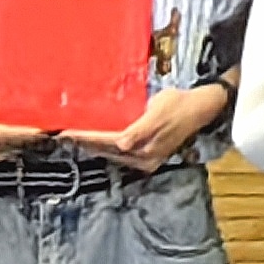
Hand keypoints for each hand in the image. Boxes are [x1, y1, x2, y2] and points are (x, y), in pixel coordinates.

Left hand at [59, 84, 229, 173]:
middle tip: (62, 135)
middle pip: (107, 152)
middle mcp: (143, 158)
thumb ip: (139, 130)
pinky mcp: (147, 155)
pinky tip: (96, 141)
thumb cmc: (178, 104)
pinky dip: (105, 147)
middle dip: (85, 144)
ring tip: (74, 138)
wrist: (201, 108)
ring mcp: (146, 159)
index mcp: (145, 148)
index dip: (87, 138)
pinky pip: (119, 153)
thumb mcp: (159, 111)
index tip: (66, 133)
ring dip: (93, 147)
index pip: (108, 143)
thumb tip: (122, 143)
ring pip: (111, 154)